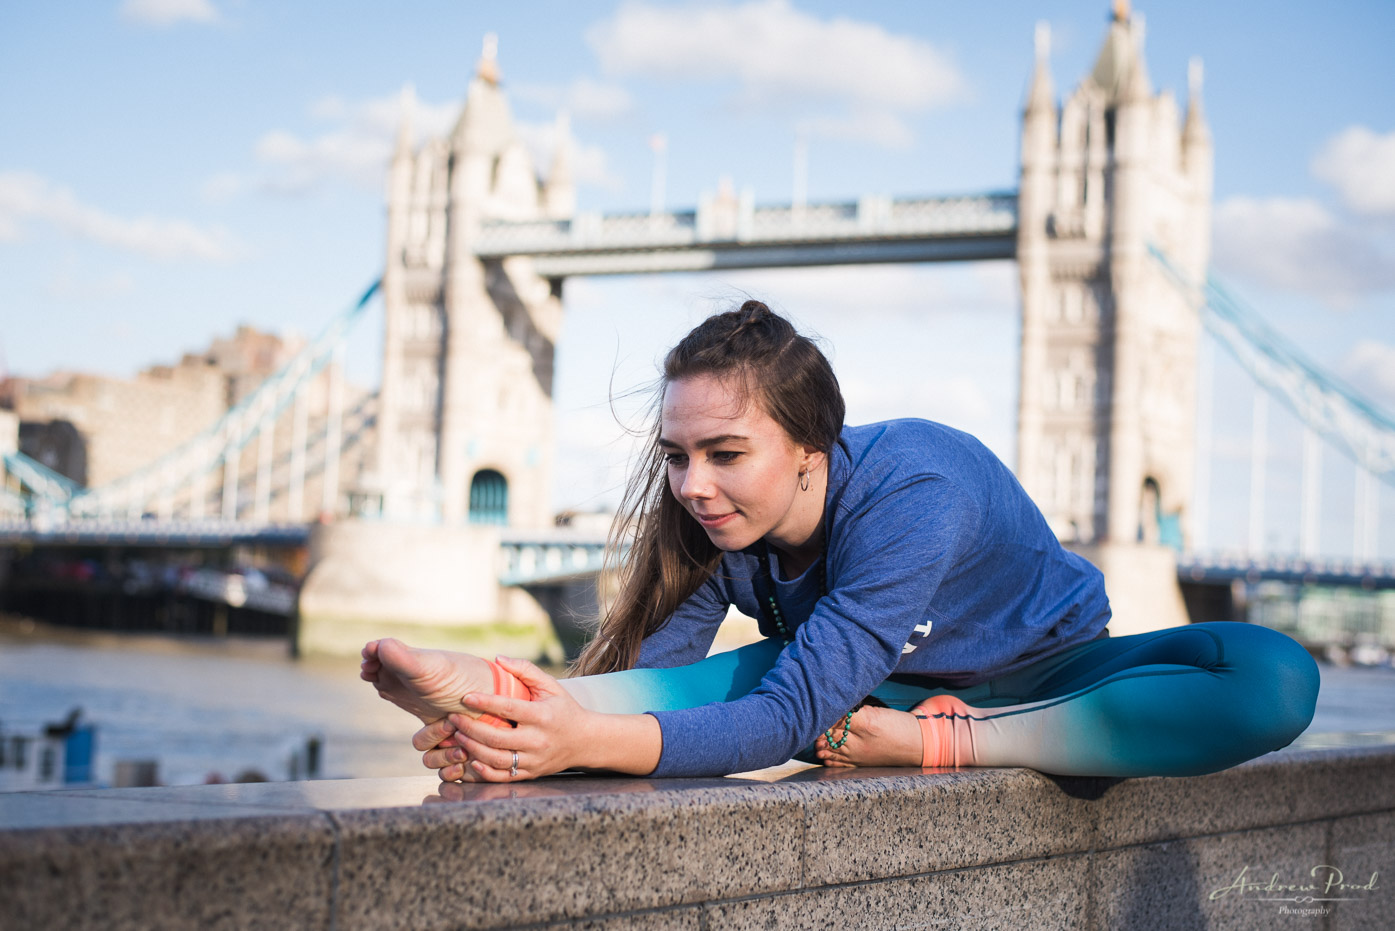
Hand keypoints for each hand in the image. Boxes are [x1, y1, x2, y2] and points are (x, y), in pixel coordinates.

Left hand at [414, 655, 593, 782]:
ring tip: (456, 736)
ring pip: (496, 759)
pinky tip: (470, 759)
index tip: (465, 697)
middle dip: (470, 728)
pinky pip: (502, 777)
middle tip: (453, 718)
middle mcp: (537, 740)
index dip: (485, 702)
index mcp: (542, 716)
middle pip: (497, 738)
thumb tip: (498, 659)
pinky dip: (483, 771)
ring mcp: (533, 760)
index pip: (509, 709)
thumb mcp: (551, 686)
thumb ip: (525, 670)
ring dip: (472, 749)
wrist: (584, 742)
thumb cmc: (563, 709)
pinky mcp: (530, 774)